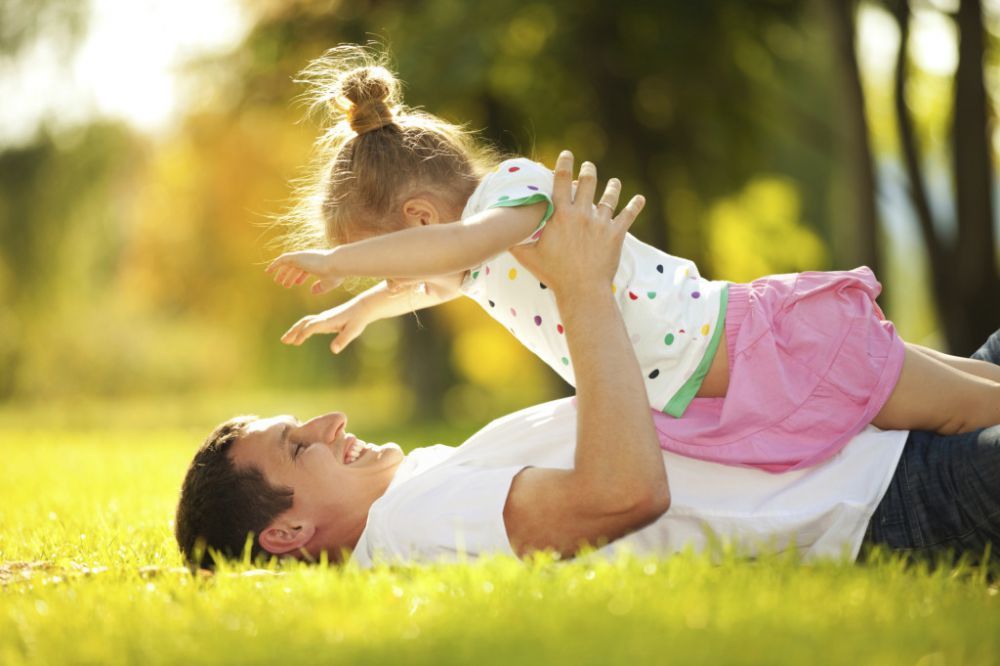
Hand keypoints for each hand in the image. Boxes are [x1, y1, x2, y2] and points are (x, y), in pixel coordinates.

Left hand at [266, 249, 343, 294]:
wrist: (336, 265)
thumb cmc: (336, 274)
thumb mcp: (328, 283)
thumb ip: (320, 288)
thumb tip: (312, 291)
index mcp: (317, 264)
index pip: (306, 269)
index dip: (300, 276)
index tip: (296, 283)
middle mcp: (309, 259)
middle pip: (296, 266)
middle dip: (290, 275)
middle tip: (283, 284)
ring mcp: (303, 257)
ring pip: (288, 264)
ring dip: (282, 272)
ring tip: (277, 281)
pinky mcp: (297, 256)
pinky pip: (282, 259)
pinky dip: (275, 264)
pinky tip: (269, 271)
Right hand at [281, 300, 370, 353]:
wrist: (362, 307)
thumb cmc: (358, 319)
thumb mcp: (353, 331)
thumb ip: (343, 340)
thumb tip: (333, 351)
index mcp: (328, 320)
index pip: (312, 326)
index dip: (304, 334)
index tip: (296, 342)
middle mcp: (323, 318)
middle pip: (304, 323)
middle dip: (294, 331)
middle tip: (284, 341)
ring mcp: (323, 318)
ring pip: (305, 322)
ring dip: (295, 330)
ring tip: (286, 340)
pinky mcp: (325, 319)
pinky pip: (310, 324)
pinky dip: (302, 329)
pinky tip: (299, 337)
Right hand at [510, 151, 644, 296]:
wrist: (582, 289)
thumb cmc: (554, 274)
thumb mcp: (529, 257)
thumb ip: (515, 244)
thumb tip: (499, 238)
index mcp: (561, 215)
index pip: (562, 181)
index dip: (565, 164)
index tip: (567, 154)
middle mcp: (582, 214)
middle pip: (588, 183)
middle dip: (589, 171)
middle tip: (589, 167)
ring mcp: (601, 223)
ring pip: (609, 197)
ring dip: (612, 187)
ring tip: (614, 182)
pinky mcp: (616, 234)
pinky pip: (628, 215)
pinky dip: (635, 206)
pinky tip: (640, 198)